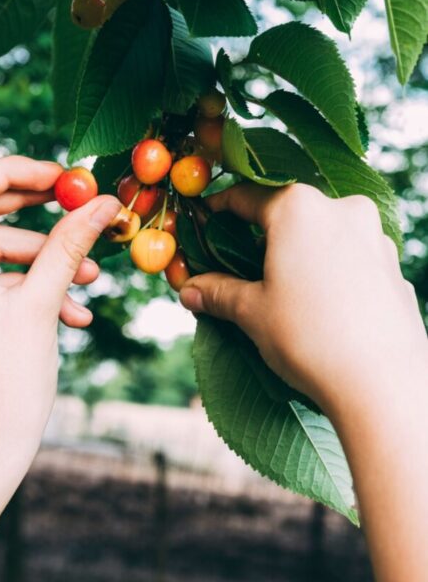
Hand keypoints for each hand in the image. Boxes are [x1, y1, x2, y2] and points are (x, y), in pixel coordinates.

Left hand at [0, 157, 119, 581]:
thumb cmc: (7, 390)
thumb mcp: (41, 307)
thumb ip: (68, 246)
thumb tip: (102, 202)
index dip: (19, 172)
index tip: (65, 176)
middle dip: (32, 212)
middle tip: (78, 204)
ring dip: (35, 260)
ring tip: (90, 280)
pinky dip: (14, 286)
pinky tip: (66, 309)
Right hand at [179, 183, 423, 414]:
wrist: (384, 386)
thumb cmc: (310, 338)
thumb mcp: (250, 311)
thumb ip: (216, 291)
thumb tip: (188, 290)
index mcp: (300, 210)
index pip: (245, 196)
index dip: (216, 210)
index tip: (200, 224)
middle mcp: (343, 211)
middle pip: (287, 213)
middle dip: (258, 236)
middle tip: (233, 265)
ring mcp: (376, 239)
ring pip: (322, 235)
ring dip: (295, 254)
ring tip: (275, 290)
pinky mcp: (394, 270)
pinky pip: (350, 259)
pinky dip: (327, 272)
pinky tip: (315, 306)